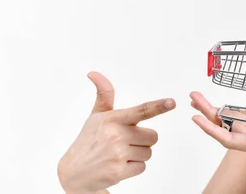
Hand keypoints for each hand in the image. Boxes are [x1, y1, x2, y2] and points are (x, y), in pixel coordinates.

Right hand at [57, 72, 175, 193]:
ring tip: (119, 155)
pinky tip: (118, 166)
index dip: (158, 106)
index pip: (141, 110)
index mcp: (113, 118)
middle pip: (153, 136)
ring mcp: (117, 153)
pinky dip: (133, 168)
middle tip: (124, 143)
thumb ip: (104, 95)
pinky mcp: (118, 171)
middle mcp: (116, 134)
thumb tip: (93, 73)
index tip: (172, 102)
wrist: (73, 173)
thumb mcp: (95, 116)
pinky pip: (142, 167)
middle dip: (142, 141)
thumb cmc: (88, 141)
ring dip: (137, 155)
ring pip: (148, 152)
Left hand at [189, 91, 245, 192]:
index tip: (195, 117)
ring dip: (218, 111)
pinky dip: (237, 112)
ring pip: (235, 123)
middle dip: (208, 113)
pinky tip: (230, 108)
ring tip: (203, 99)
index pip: (229, 139)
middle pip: (226, 128)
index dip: (211, 129)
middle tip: (193, 96)